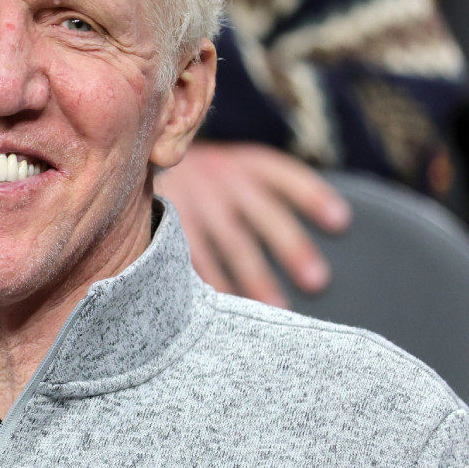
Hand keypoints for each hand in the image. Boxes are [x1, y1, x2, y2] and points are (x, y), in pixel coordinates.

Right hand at [155, 142, 350, 306]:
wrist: (128, 157)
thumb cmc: (196, 179)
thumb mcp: (227, 168)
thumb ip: (263, 192)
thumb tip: (329, 227)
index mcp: (241, 164)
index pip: (282, 174)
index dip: (312, 195)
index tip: (340, 221)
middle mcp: (219, 178)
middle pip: (263, 214)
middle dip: (292, 246)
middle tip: (317, 281)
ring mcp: (191, 201)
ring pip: (229, 243)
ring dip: (254, 278)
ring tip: (276, 310)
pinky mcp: (166, 224)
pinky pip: (192, 258)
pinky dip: (209, 282)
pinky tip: (222, 307)